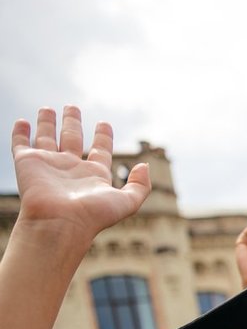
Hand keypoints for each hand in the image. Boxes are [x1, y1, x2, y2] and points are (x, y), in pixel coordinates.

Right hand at [12, 107, 149, 240]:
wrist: (59, 222)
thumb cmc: (93, 215)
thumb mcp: (128, 202)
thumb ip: (141, 185)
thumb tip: (144, 165)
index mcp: (94, 174)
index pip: (100, 150)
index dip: (103, 136)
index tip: (104, 123)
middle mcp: (71, 168)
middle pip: (72, 139)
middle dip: (72, 123)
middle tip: (72, 107)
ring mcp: (49, 164)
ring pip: (47, 137)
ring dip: (47, 123)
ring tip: (48, 108)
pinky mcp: (27, 162)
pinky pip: (21, 144)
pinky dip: (20, 132)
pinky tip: (22, 121)